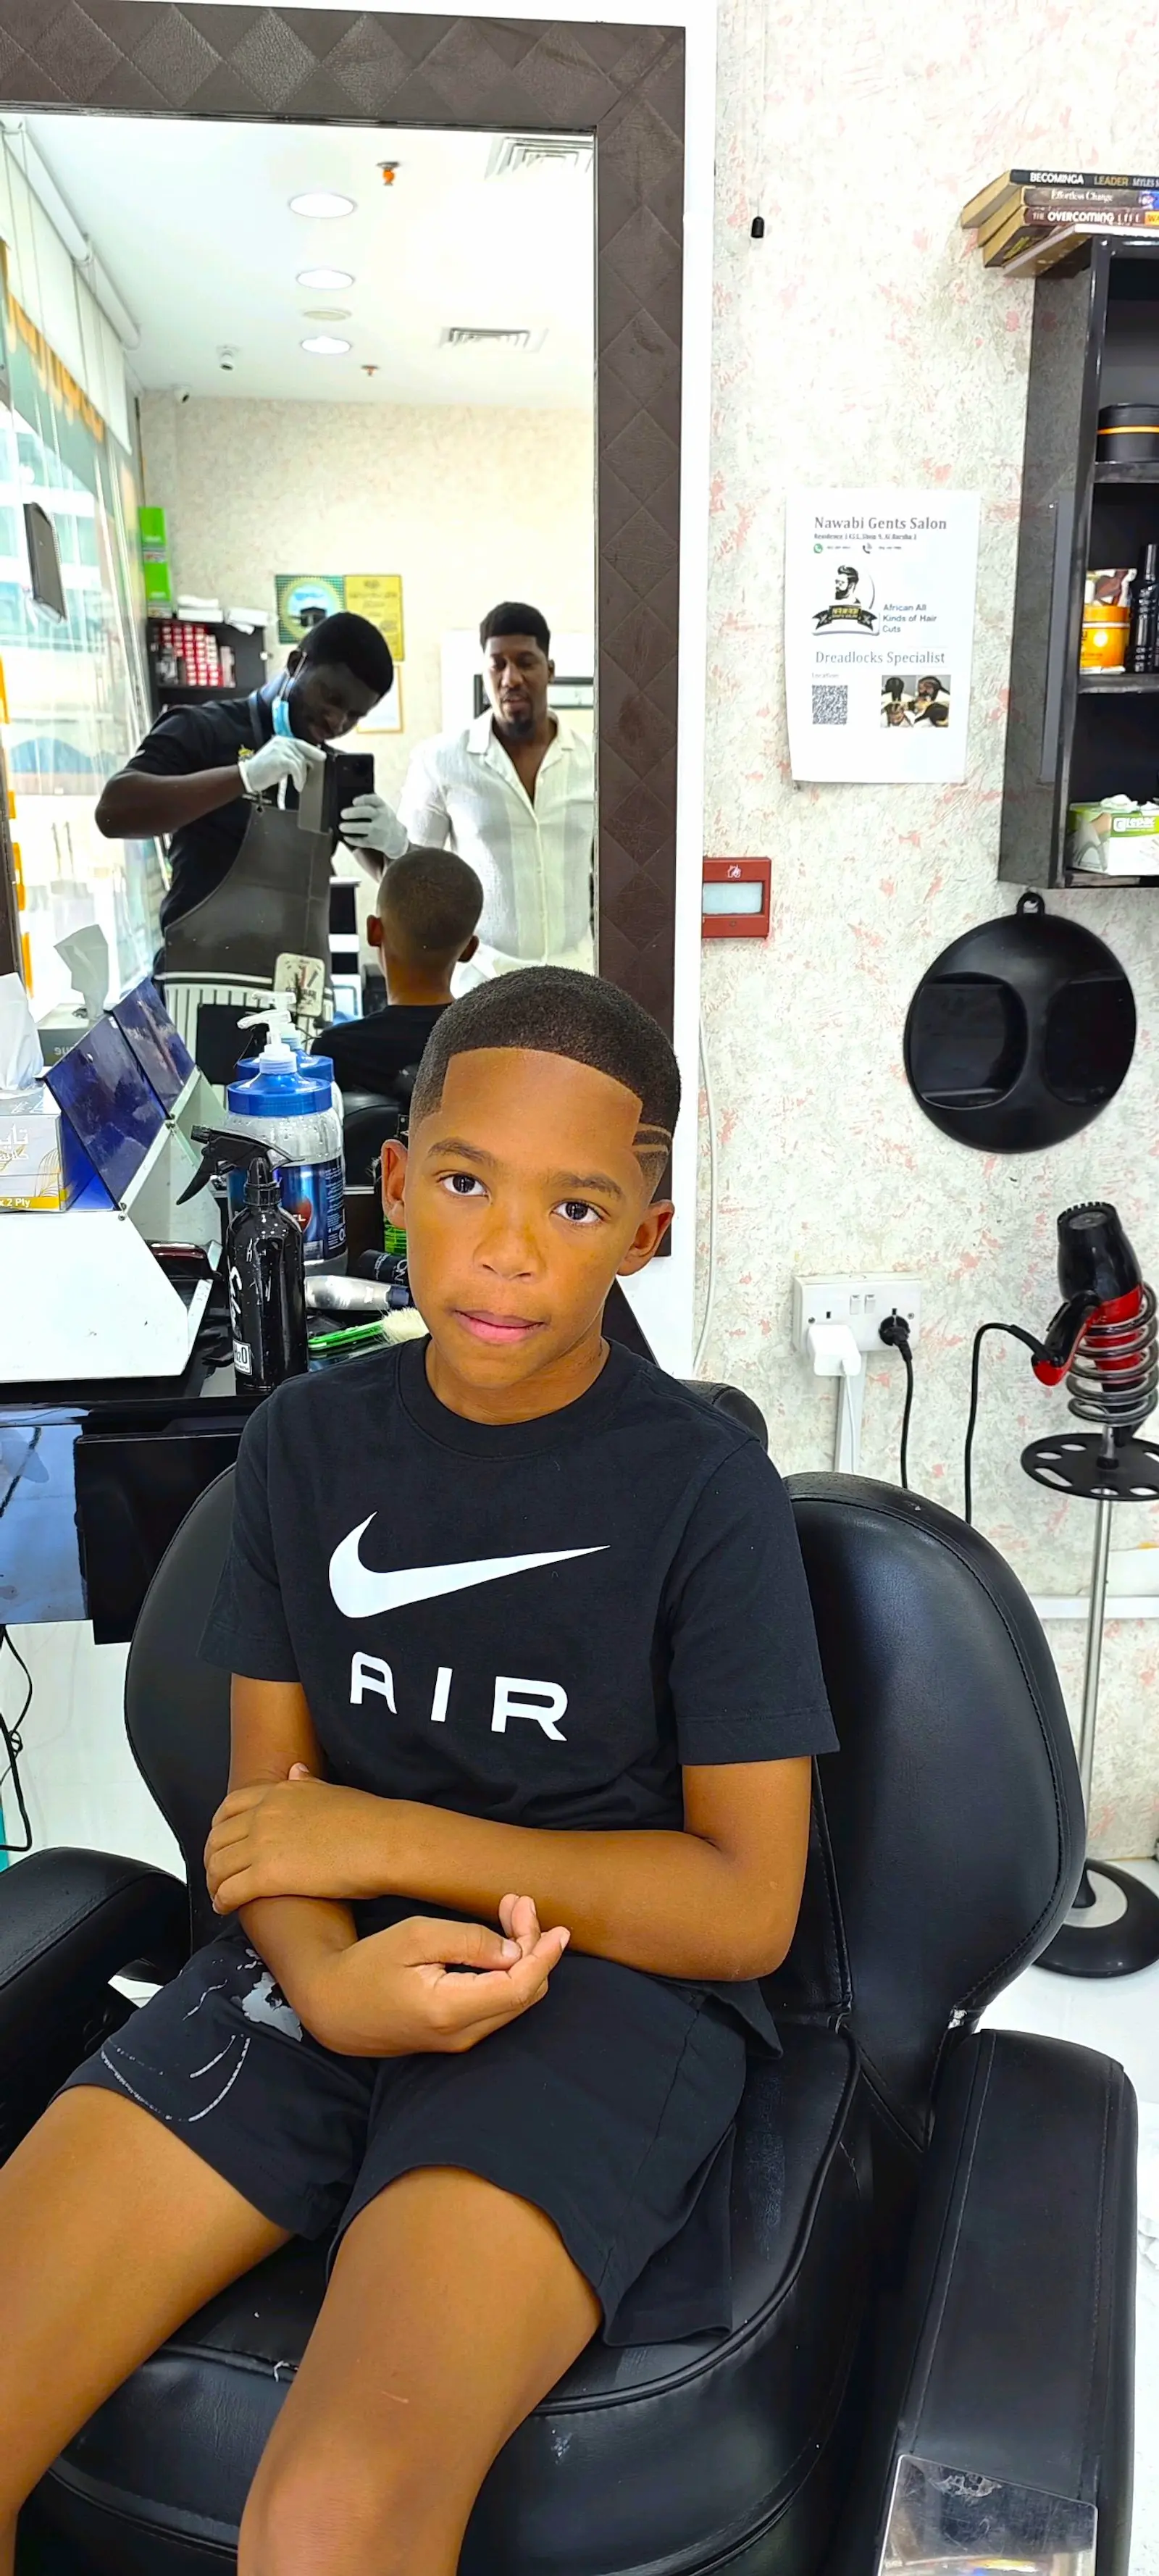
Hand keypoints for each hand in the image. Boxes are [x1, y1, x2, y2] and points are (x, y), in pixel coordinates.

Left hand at [206, 1769, 386, 1910]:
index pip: (229, 1806)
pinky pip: (229, 1890)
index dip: (219, 1827)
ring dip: (213, 1881)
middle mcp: (263, 1814)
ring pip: (217, 1864)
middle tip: (216, 1873)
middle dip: (211, 1857)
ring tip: (218, 1894)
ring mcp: (262, 1844)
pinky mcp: (267, 1875)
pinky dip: (221, 1900)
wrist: (383, 1841)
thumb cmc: (368, 1819)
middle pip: (218, 1837)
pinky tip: (224, 1907)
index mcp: (278, 1792)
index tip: (221, 1840)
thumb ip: (306, 1784)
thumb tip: (296, 1772)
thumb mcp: (331, 1791)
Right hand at [239, 734, 324, 799]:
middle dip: (306, 769)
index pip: (301, 744)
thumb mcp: (279, 760)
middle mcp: (282, 742)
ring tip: (298, 784)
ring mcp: (281, 749)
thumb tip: (307, 763)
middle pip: (302, 754)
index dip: (313, 750)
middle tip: (304, 779)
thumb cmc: (262, 771)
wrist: (248, 776)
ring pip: (301, 762)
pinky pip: (296, 768)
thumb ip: (291, 758)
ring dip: (302, 776)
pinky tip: (297, 785)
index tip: (322, 757)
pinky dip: (299, 778)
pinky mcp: (280, 759)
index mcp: (281, 740)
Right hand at [297, 1895, 568, 2055]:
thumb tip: (514, 1951)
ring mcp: (459, 2041)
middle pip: (525, 1994)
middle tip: (518, 1903)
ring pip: (514, 2001)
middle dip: (533, 1946)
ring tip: (510, 1912)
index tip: (557, 1927)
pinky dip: (507, 1973)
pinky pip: (497, 2006)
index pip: (520, 1987)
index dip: (543, 1955)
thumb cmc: (367, 1966)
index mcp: (450, 2010)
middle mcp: (461, 2035)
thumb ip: (468, 1942)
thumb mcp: (414, 1937)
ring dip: (522, 1957)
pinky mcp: (455, 2037)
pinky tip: (499, 1943)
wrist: (332, 2008)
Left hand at [339, 790, 407, 859]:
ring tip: (341, 826)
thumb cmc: (383, 819)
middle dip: (353, 812)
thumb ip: (370, 805)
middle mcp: (382, 817)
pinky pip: (363, 841)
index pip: (374, 799)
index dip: (363, 799)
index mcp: (382, 806)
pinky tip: (346, 837)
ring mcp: (380, 830)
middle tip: (342, 814)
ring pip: (365, 827)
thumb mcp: (382, 809)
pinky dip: (353, 839)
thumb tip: (347, 805)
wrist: (396, 837)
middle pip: (367, 812)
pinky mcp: (376, 842)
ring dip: (351, 827)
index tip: (353, 801)